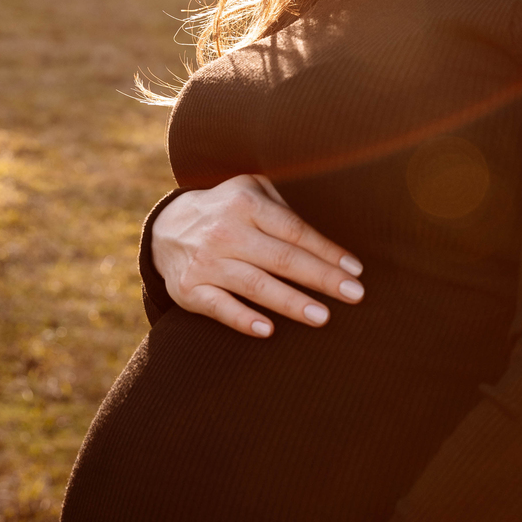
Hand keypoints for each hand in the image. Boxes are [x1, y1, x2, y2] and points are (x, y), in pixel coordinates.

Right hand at [151, 173, 363, 337]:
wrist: (166, 228)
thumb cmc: (226, 211)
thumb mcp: (250, 190)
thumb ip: (283, 207)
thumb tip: (326, 242)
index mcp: (246, 205)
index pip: (295, 231)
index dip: (327, 251)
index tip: (355, 270)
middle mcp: (226, 232)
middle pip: (282, 258)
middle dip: (322, 278)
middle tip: (355, 295)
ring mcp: (206, 262)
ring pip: (256, 285)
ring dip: (292, 302)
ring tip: (323, 317)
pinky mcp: (189, 289)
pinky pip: (219, 307)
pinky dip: (242, 319)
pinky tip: (268, 330)